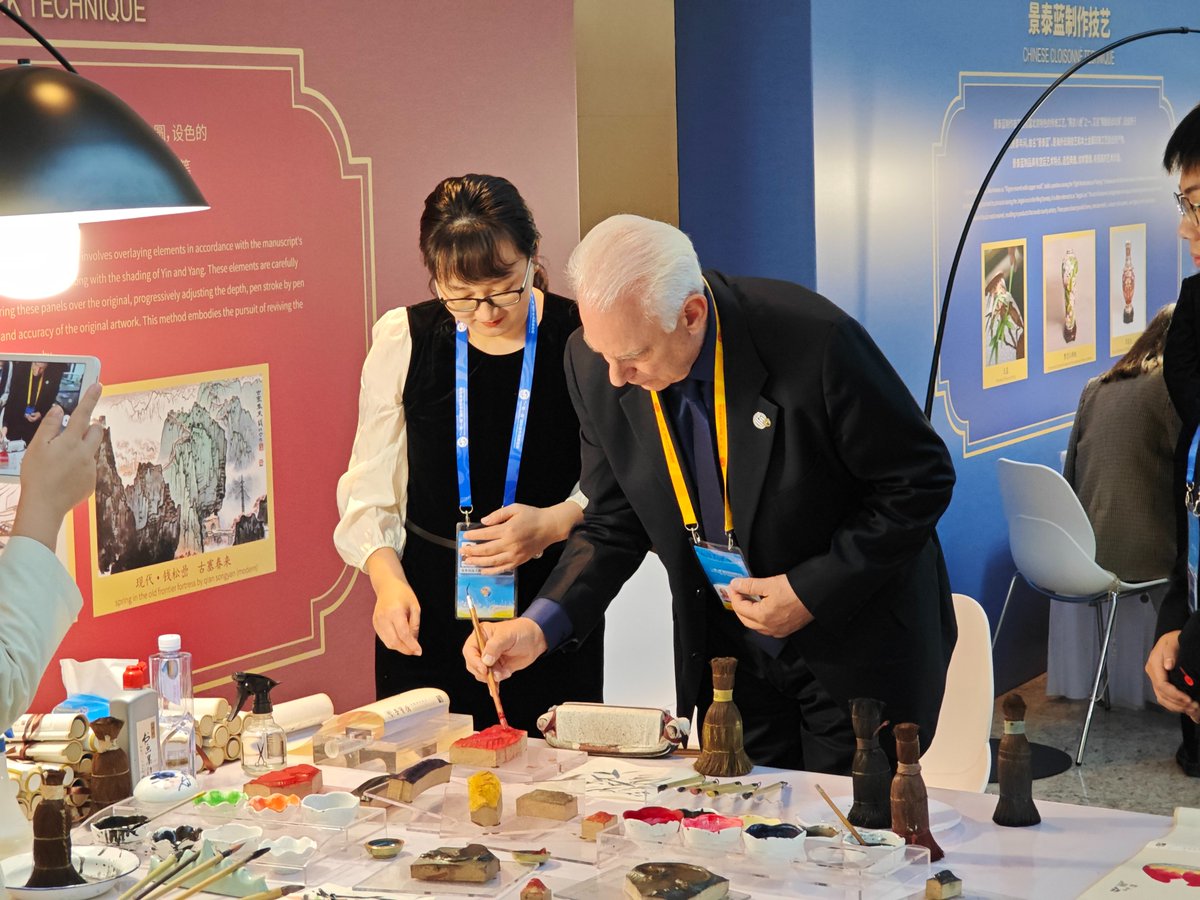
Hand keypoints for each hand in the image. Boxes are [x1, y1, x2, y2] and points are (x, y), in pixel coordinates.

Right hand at [12, 382, 103, 550]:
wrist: (44, 506)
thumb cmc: (36, 476)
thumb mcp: (36, 447)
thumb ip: (49, 427)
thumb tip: (57, 410)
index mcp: (71, 442)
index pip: (83, 414)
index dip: (90, 398)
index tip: (98, 385)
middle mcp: (86, 453)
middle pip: (97, 431)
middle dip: (89, 427)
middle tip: (73, 433)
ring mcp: (91, 468)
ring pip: (92, 451)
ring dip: (81, 450)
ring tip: (61, 463)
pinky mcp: (92, 482)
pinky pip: (89, 469)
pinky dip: (79, 468)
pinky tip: (64, 476)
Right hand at [371, 574, 421, 654]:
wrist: (388, 585)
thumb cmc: (403, 594)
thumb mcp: (415, 606)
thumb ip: (415, 625)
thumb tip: (414, 641)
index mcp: (394, 611)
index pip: (403, 634)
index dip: (411, 645)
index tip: (419, 651)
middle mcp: (383, 617)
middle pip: (394, 642)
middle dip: (405, 650)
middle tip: (415, 651)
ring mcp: (377, 621)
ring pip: (388, 643)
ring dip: (399, 648)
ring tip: (409, 646)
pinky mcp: (374, 623)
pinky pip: (384, 638)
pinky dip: (393, 642)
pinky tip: (401, 640)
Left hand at [461, 503, 565, 573]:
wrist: (549, 527)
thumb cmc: (532, 516)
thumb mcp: (515, 508)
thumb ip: (498, 514)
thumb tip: (484, 521)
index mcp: (508, 529)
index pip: (486, 534)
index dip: (473, 536)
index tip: (465, 536)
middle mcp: (510, 544)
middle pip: (486, 550)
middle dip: (472, 551)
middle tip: (462, 551)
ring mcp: (514, 554)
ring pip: (492, 561)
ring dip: (478, 562)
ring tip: (468, 562)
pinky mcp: (519, 561)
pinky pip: (503, 568)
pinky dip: (491, 571)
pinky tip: (483, 570)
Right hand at [463, 618, 546, 681]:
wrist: (535, 639)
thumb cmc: (521, 631)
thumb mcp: (507, 635)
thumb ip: (494, 646)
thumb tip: (485, 660)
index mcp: (481, 636)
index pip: (469, 650)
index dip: (474, 661)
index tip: (484, 668)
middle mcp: (483, 648)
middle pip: (473, 664)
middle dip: (483, 672)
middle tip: (494, 674)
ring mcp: (490, 660)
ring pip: (482, 674)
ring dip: (492, 677)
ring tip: (504, 673)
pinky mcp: (498, 669)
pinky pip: (491, 680)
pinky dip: (493, 686)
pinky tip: (496, 690)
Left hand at [727, 573, 813, 638]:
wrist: (817, 595)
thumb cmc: (795, 589)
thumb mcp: (769, 584)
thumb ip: (749, 585)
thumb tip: (735, 584)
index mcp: (763, 616)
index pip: (740, 608)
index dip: (735, 596)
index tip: (734, 587)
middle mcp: (769, 627)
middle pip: (745, 620)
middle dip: (739, 607)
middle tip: (738, 594)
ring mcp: (778, 630)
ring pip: (756, 626)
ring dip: (749, 615)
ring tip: (749, 601)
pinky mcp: (787, 630)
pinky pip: (767, 629)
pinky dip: (760, 620)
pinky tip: (762, 610)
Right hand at [1146, 630, 1199, 721]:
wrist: (1170, 639)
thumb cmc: (1172, 640)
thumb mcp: (1172, 643)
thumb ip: (1170, 653)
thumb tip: (1168, 665)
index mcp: (1154, 665)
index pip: (1162, 685)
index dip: (1175, 694)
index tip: (1189, 699)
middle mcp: (1152, 673)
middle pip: (1162, 695)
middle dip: (1178, 704)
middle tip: (1194, 707)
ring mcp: (1155, 678)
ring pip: (1162, 698)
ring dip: (1176, 707)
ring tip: (1191, 710)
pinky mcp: (1159, 682)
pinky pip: (1163, 697)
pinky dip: (1173, 705)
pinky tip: (1184, 708)